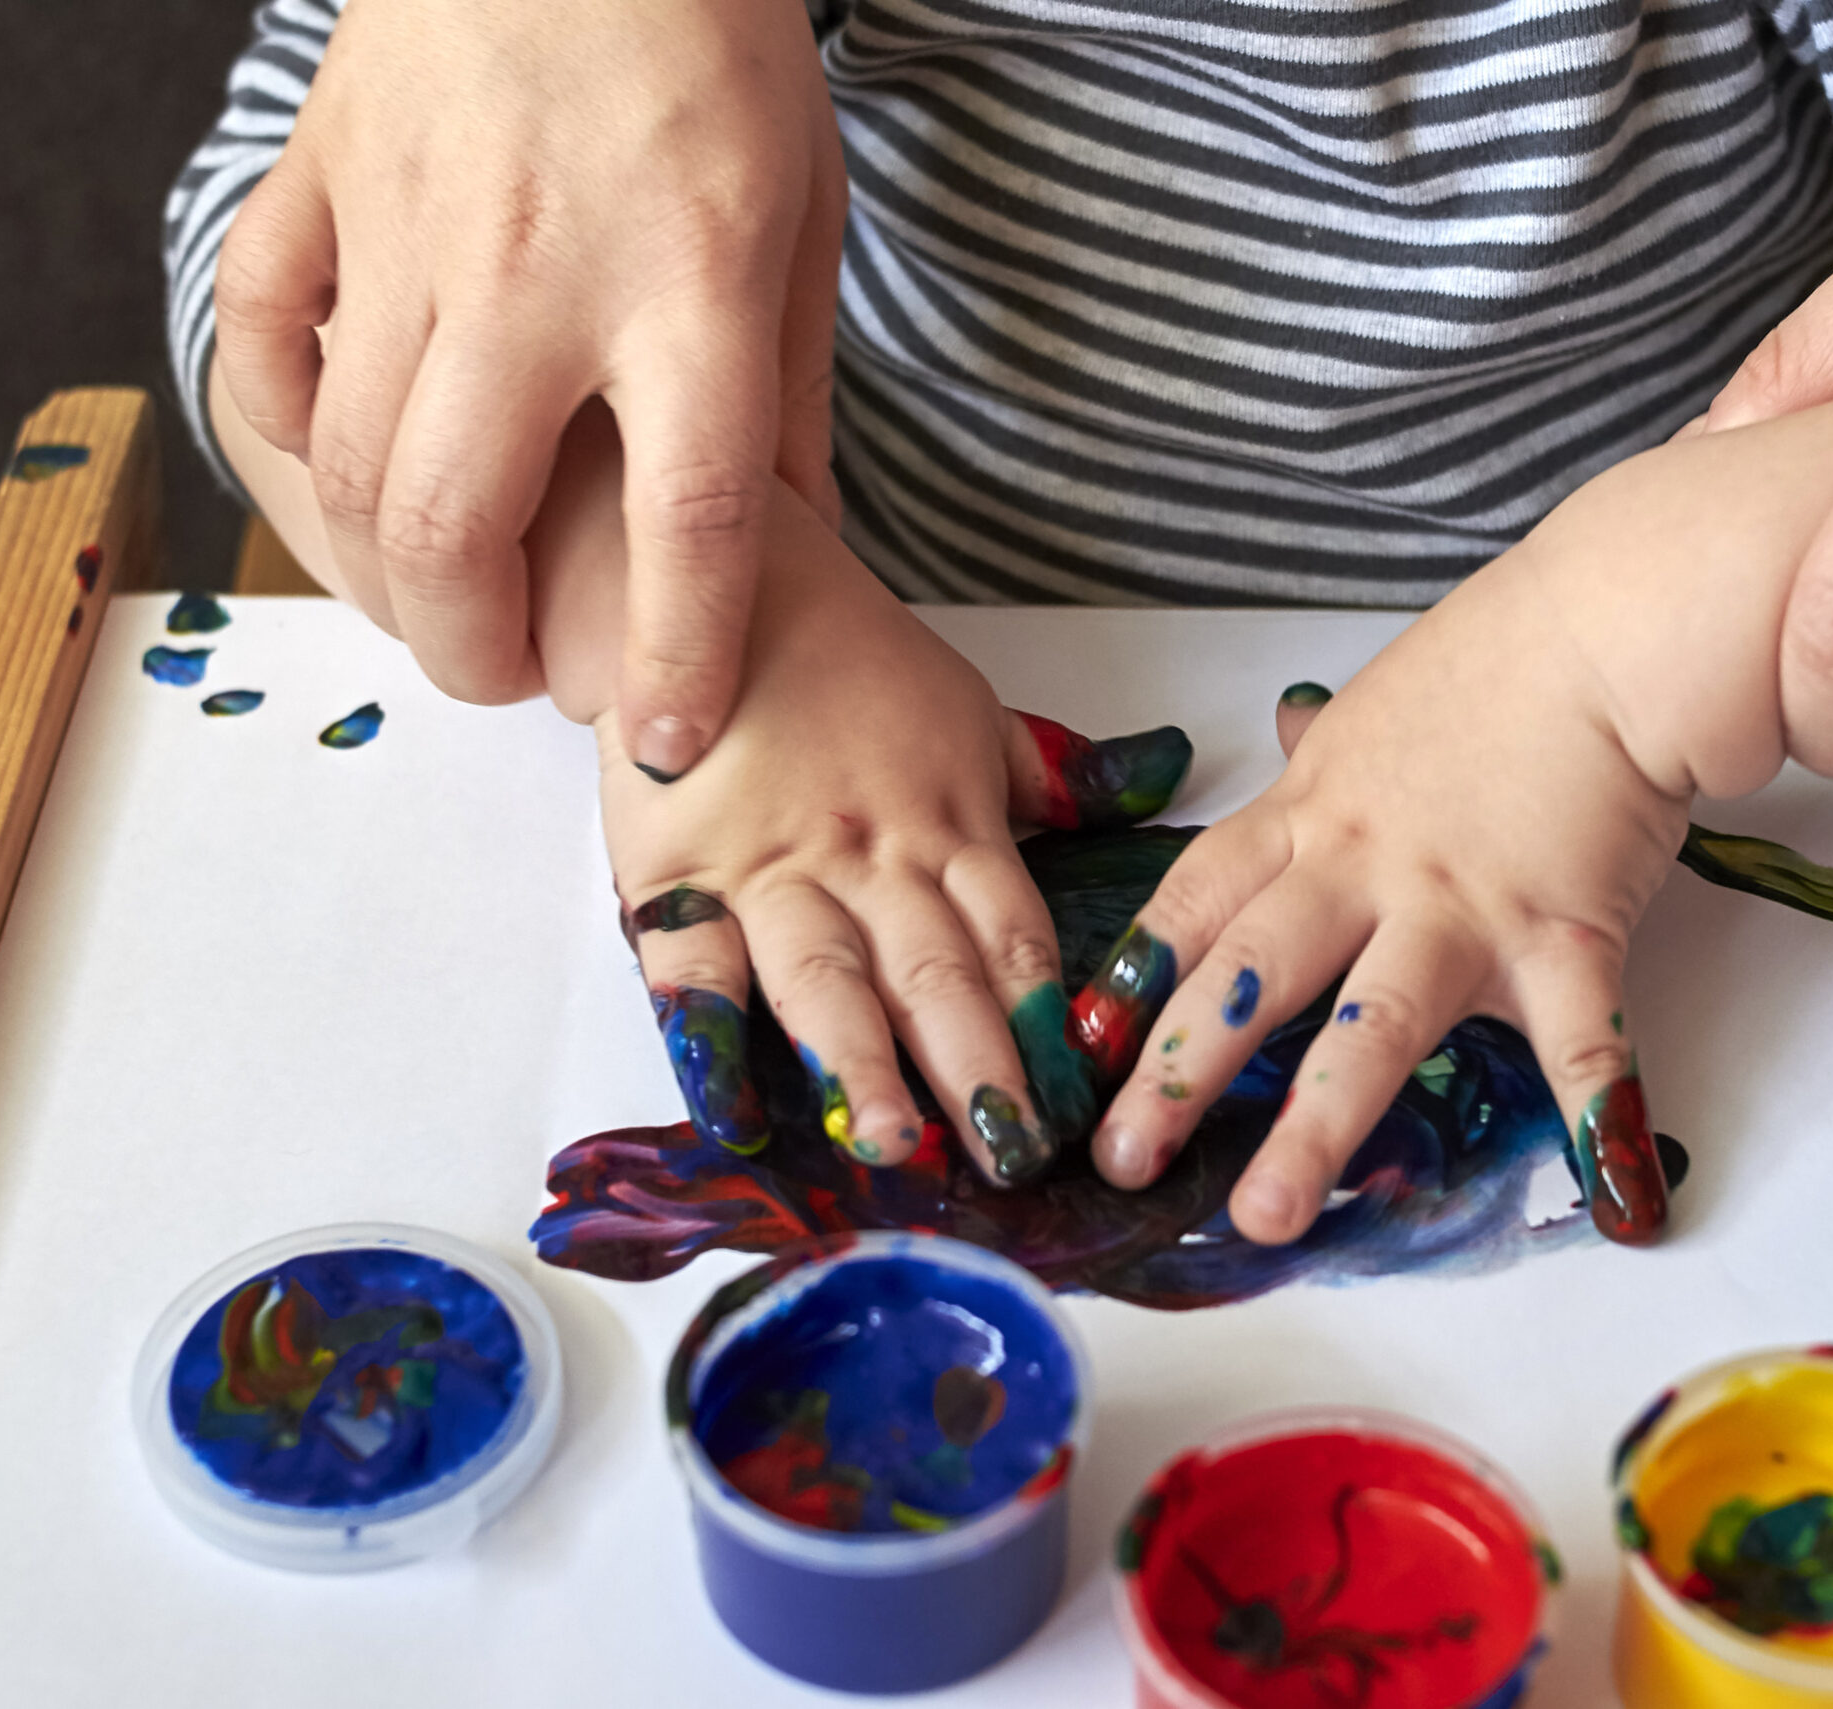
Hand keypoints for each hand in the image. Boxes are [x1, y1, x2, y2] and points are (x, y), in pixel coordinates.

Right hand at [216, 0, 843, 782]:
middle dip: (476, 650)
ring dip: (383, 577)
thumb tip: (807, 554)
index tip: (660, 741)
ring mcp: (412, 223)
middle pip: (462, 523)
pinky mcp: (322, 178)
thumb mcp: (805, 219)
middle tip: (513, 675)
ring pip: (347, 464)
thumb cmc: (714, 51)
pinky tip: (341, 462)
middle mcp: (540, 270)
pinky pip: (262, 337)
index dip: (675, 657)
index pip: (693, 520)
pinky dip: (281, 427)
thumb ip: (795, 397)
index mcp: (694, 283)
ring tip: (444, 605)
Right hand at [592, 502, 1191, 1184]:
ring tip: (893, 1142)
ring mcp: (773, 867)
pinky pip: (692, 963)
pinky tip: (730, 1109)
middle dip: (976, 1067)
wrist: (703, 582)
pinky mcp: (676, 873)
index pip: (1014, 935)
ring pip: (826, 974)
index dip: (1047, 1022)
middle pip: (934, 970)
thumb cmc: (840, 657)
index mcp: (950, 824)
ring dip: (860, 1062)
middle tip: (1011, 1151)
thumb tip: (1156, 779)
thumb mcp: (964, 707)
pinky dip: (708, 1035)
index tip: (1082, 1104)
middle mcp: (870, 854)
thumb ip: (1047, 776)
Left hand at [1071, 552, 1698, 1246]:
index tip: (1077, 1055)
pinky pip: (1580, 1039)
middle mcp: (1365, 869)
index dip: (1131, 985)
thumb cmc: (1496, 666)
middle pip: (1251, 977)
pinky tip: (1609, 1199)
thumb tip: (1285, 733)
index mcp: (1310, 816)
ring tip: (1267, 1219)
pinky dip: (1598, 1119)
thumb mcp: (1375, 707)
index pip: (1194, 906)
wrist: (1608, 631)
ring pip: (1372, 1027)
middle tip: (1120, 1161)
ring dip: (1315, 1129)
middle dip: (1177, 1075)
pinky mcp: (1564, 934)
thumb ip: (1325, 756)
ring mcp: (1459, 908)